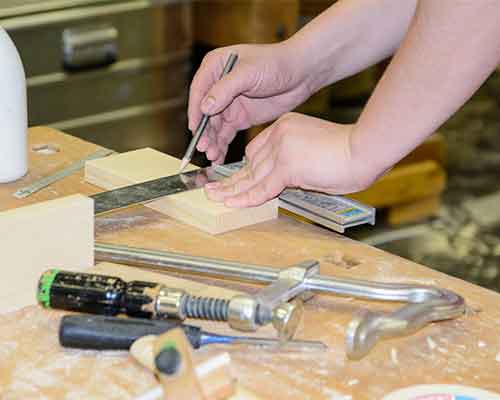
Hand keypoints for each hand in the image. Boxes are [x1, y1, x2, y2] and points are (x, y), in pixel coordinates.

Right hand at [188, 43, 311, 164]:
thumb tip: (204, 107)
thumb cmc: (275, 63)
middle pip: (204, 113)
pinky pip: (226, 134)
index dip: (195, 111)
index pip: (199, 91)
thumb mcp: (248, 73)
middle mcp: (218, 86)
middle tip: (204, 148)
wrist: (301, 74)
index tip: (194, 129)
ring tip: (212, 156)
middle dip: (204, 132)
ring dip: (212, 141)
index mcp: (215, 67)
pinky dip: (222, 145)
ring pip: (215, 126)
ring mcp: (229, 103)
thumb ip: (225, 89)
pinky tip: (219, 157)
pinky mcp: (241, 117)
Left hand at [204, 112, 376, 207]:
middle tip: (214, 190)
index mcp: (285, 127)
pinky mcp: (287, 166)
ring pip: (251, 176)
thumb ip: (296, 163)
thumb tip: (286, 181)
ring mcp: (282, 149)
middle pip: (250, 163)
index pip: (256, 150)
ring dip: (232, 190)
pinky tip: (230, 204)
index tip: (234, 180)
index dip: (245, 169)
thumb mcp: (315, 151)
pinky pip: (262, 187)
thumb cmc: (349, 152)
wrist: (364, 150)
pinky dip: (246, 198)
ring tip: (214, 198)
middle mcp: (279, 134)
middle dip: (232, 179)